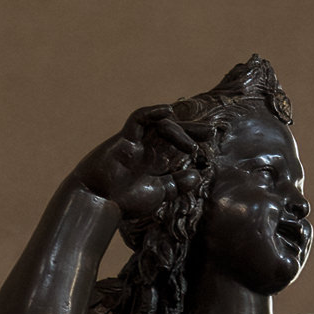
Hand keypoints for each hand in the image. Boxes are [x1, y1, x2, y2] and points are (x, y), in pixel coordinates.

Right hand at [72, 105, 202, 217]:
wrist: (100, 202)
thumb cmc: (126, 202)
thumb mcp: (160, 193)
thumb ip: (177, 184)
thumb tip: (197, 174)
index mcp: (156, 164)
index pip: (178, 147)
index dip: (195, 141)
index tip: (213, 140)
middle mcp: (147, 150)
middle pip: (172, 133)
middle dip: (192, 130)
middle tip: (212, 131)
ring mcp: (136, 143)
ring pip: (160, 126)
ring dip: (178, 131)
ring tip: (192, 145)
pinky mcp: (124, 139)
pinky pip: (139, 119)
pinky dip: (152, 112)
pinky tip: (168, 111)